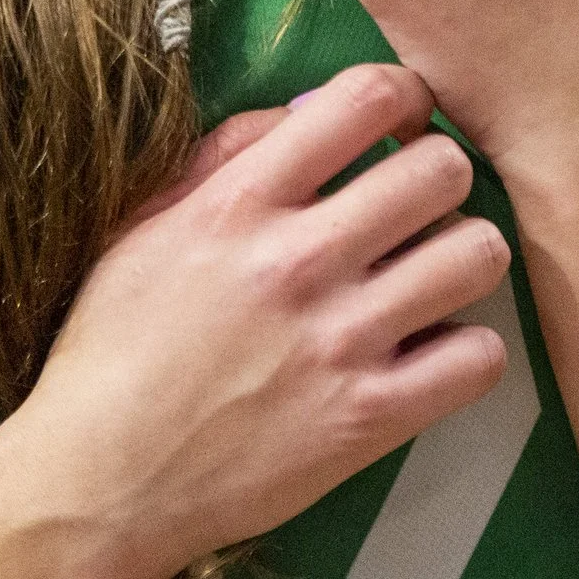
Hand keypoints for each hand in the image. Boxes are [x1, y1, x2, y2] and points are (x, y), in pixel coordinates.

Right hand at [0, 64, 509, 578]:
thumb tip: (306, 108)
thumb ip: (226, 153)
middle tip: (420, 203)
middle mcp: (298, 260)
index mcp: (241, 201)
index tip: (401, 122)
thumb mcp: (146, 223)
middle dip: (440, 173)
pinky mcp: (369, 420)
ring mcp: (340, 342)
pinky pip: (480, 358)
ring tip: (433, 273)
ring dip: (465, 255)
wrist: (99, 482)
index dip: (404, 97)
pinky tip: (431, 350)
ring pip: (477, 255)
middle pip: (441, 169)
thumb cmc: (115, 346)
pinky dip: (469, 350)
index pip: (364, 97)